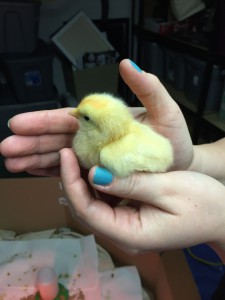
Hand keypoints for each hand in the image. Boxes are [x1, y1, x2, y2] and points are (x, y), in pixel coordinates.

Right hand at [1, 58, 191, 174]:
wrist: (178, 166)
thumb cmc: (172, 140)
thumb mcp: (165, 110)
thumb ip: (147, 89)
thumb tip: (127, 64)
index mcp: (103, 121)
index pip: (67, 119)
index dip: (42, 121)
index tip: (20, 124)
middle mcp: (94, 138)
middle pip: (56, 139)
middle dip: (30, 143)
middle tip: (7, 148)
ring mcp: (93, 156)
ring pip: (58, 156)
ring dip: (35, 160)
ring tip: (13, 163)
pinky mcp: (97, 173)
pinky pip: (71, 173)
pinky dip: (52, 173)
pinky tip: (34, 172)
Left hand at [60, 148, 224, 252]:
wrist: (222, 215)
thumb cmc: (202, 203)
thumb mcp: (168, 188)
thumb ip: (130, 184)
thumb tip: (95, 174)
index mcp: (130, 233)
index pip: (86, 211)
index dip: (71, 182)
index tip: (66, 154)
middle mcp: (123, 235)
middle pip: (86, 209)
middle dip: (73, 180)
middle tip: (69, 152)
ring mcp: (127, 227)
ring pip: (94, 205)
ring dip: (84, 181)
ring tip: (79, 156)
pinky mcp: (132, 218)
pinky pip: (107, 201)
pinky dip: (99, 183)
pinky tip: (98, 166)